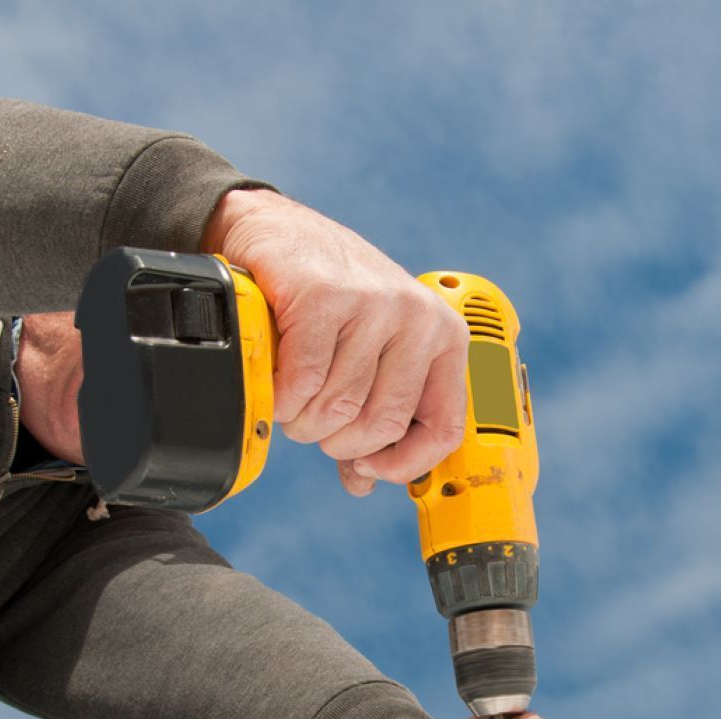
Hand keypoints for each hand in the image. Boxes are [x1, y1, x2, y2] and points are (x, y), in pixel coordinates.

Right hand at [202, 189, 469, 495]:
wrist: (275, 232)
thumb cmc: (325, 301)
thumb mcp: (366, 356)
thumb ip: (370, 420)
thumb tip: (364, 483)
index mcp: (445, 337)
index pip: (444, 430)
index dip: (403, 464)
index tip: (368, 466)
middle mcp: (419, 319)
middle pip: (382, 424)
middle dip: (338, 441)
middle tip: (314, 425)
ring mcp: (374, 304)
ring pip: (338, 408)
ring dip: (303, 420)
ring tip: (292, 400)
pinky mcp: (326, 297)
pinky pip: (303, 383)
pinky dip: (282, 398)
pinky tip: (276, 385)